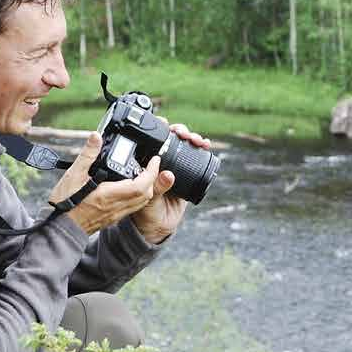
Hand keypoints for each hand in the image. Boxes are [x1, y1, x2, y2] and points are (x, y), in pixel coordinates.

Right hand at [50, 132, 163, 235]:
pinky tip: (130, 187)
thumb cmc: (65, 203)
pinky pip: (133, 207)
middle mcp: (116, 206)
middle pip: (146, 194)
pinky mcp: (113, 218)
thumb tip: (96, 137)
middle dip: (152, 178)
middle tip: (150, 164)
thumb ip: (87, 155)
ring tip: (143, 173)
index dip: (152, 172)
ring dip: (147, 188)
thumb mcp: (73, 174)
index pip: (141, 185)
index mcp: (110, 195)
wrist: (61, 227)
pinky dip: (138, 196)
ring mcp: (116, 214)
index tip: (154, 159)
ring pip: (142, 202)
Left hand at [130, 120, 211, 245]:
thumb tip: (168, 174)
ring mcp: (174, 166)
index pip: (153, 139)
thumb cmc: (146, 211)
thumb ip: (157, 187)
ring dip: (192, 138)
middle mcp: (160, 161)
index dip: (160, 129)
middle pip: (171, 139)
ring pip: (184, 146)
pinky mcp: (187, 174)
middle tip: (184, 133)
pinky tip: (205, 145)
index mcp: (146, 163)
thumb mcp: (148, 199)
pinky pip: (195, 159)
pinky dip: (201, 150)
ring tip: (197, 139)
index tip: (165, 124)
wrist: (158, 227)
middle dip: (179, 132)